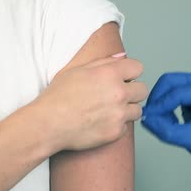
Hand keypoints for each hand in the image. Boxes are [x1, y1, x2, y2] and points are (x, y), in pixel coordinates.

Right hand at [31, 53, 147, 151]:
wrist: (48, 124)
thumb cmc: (58, 96)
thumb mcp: (77, 70)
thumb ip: (103, 62)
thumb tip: (121, 57)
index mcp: (110, 73)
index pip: (138, 67)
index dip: (129, 72)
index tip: (123, 77)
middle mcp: (119, 93)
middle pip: (143, 90)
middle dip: (132, 91)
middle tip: (117, 95)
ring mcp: (119, 114)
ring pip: (137, 110)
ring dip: (127, 109)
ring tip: (109, 110)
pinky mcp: (116, 132)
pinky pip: (126, 127)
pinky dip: (117, 125)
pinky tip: (101, 122)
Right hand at [142, 72, 190, 174]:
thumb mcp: (190, 139)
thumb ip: (166, 130)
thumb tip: (145, 118)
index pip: (178, 92)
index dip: (160, 105)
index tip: (147, 117)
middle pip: (171, 81)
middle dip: (158, 99)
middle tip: (150, 116)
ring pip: (169, 84)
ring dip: (161, 101)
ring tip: (163, 121)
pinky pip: (171, 90)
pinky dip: (165, 103)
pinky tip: (170, 119)